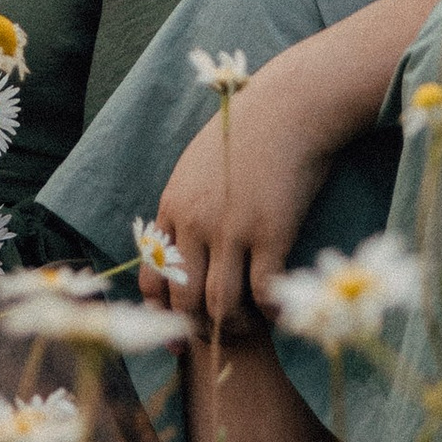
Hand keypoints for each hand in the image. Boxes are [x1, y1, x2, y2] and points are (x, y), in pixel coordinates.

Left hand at [139, 60, 335, 334]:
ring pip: (219, 306)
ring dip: (233, 327)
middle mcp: (195, 222)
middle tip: (218, 335)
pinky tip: (278, 312)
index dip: (163, 312)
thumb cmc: (248, 134)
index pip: (152, 275)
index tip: (179, 333)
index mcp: (173, 206)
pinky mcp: (271, 232)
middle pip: (183, 299)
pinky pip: (263, 294)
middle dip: (198, 328)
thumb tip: (185, 253)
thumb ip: (187, 207)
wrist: (289, 106)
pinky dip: (269, 314)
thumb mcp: (198, 165)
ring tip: (249, 325)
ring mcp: (232, 229)